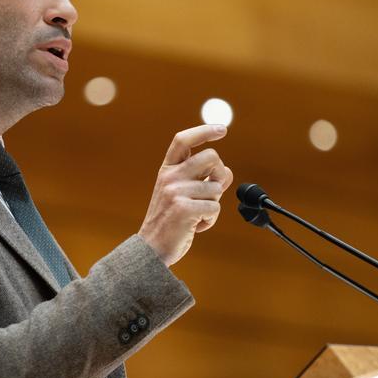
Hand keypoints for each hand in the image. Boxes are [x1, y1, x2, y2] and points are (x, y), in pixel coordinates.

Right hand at [138, 125, 232, 266]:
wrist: (151, 248)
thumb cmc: (170, 221)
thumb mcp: (181, 194)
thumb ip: (201, 180)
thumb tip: (226, 171)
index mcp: (167, 170)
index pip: (183, 140)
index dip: (203, 131)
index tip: (221, 129)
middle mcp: (170, 177)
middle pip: (211, 157)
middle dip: (220, 174)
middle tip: (211, 191)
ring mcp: (175, 192)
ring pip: (217, 187)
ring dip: (213, 204)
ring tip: (196, 215)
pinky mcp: (184, 209)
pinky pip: (215, 208)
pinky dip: (210, 220)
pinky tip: (196, 226)